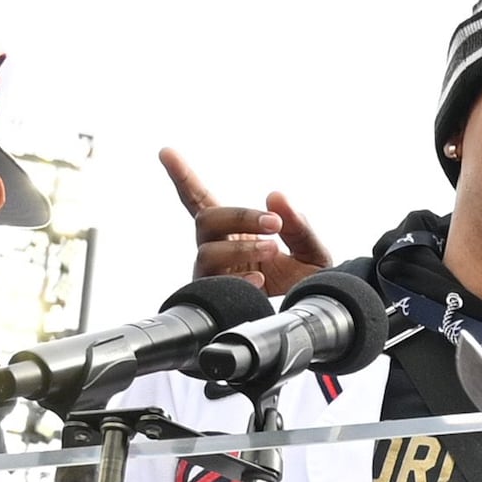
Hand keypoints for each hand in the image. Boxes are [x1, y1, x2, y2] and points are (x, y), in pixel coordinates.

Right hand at [160, 148, 327, 300]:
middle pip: (206, 220)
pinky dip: (238, 278)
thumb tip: (276, 196)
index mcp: (235, 234)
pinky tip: (259, 280)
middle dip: (240, 217)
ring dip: (241, 247)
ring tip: (271, 251)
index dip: (183, 177)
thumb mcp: (314, 254)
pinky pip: (213, 284)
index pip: (201, 201)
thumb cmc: (307, 288)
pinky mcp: (214, 301)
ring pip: (208, 252)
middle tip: (274, 224)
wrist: (310, 329)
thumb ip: (301, 227)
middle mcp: (218, 252)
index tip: (167, 152)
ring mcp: (213, 277)